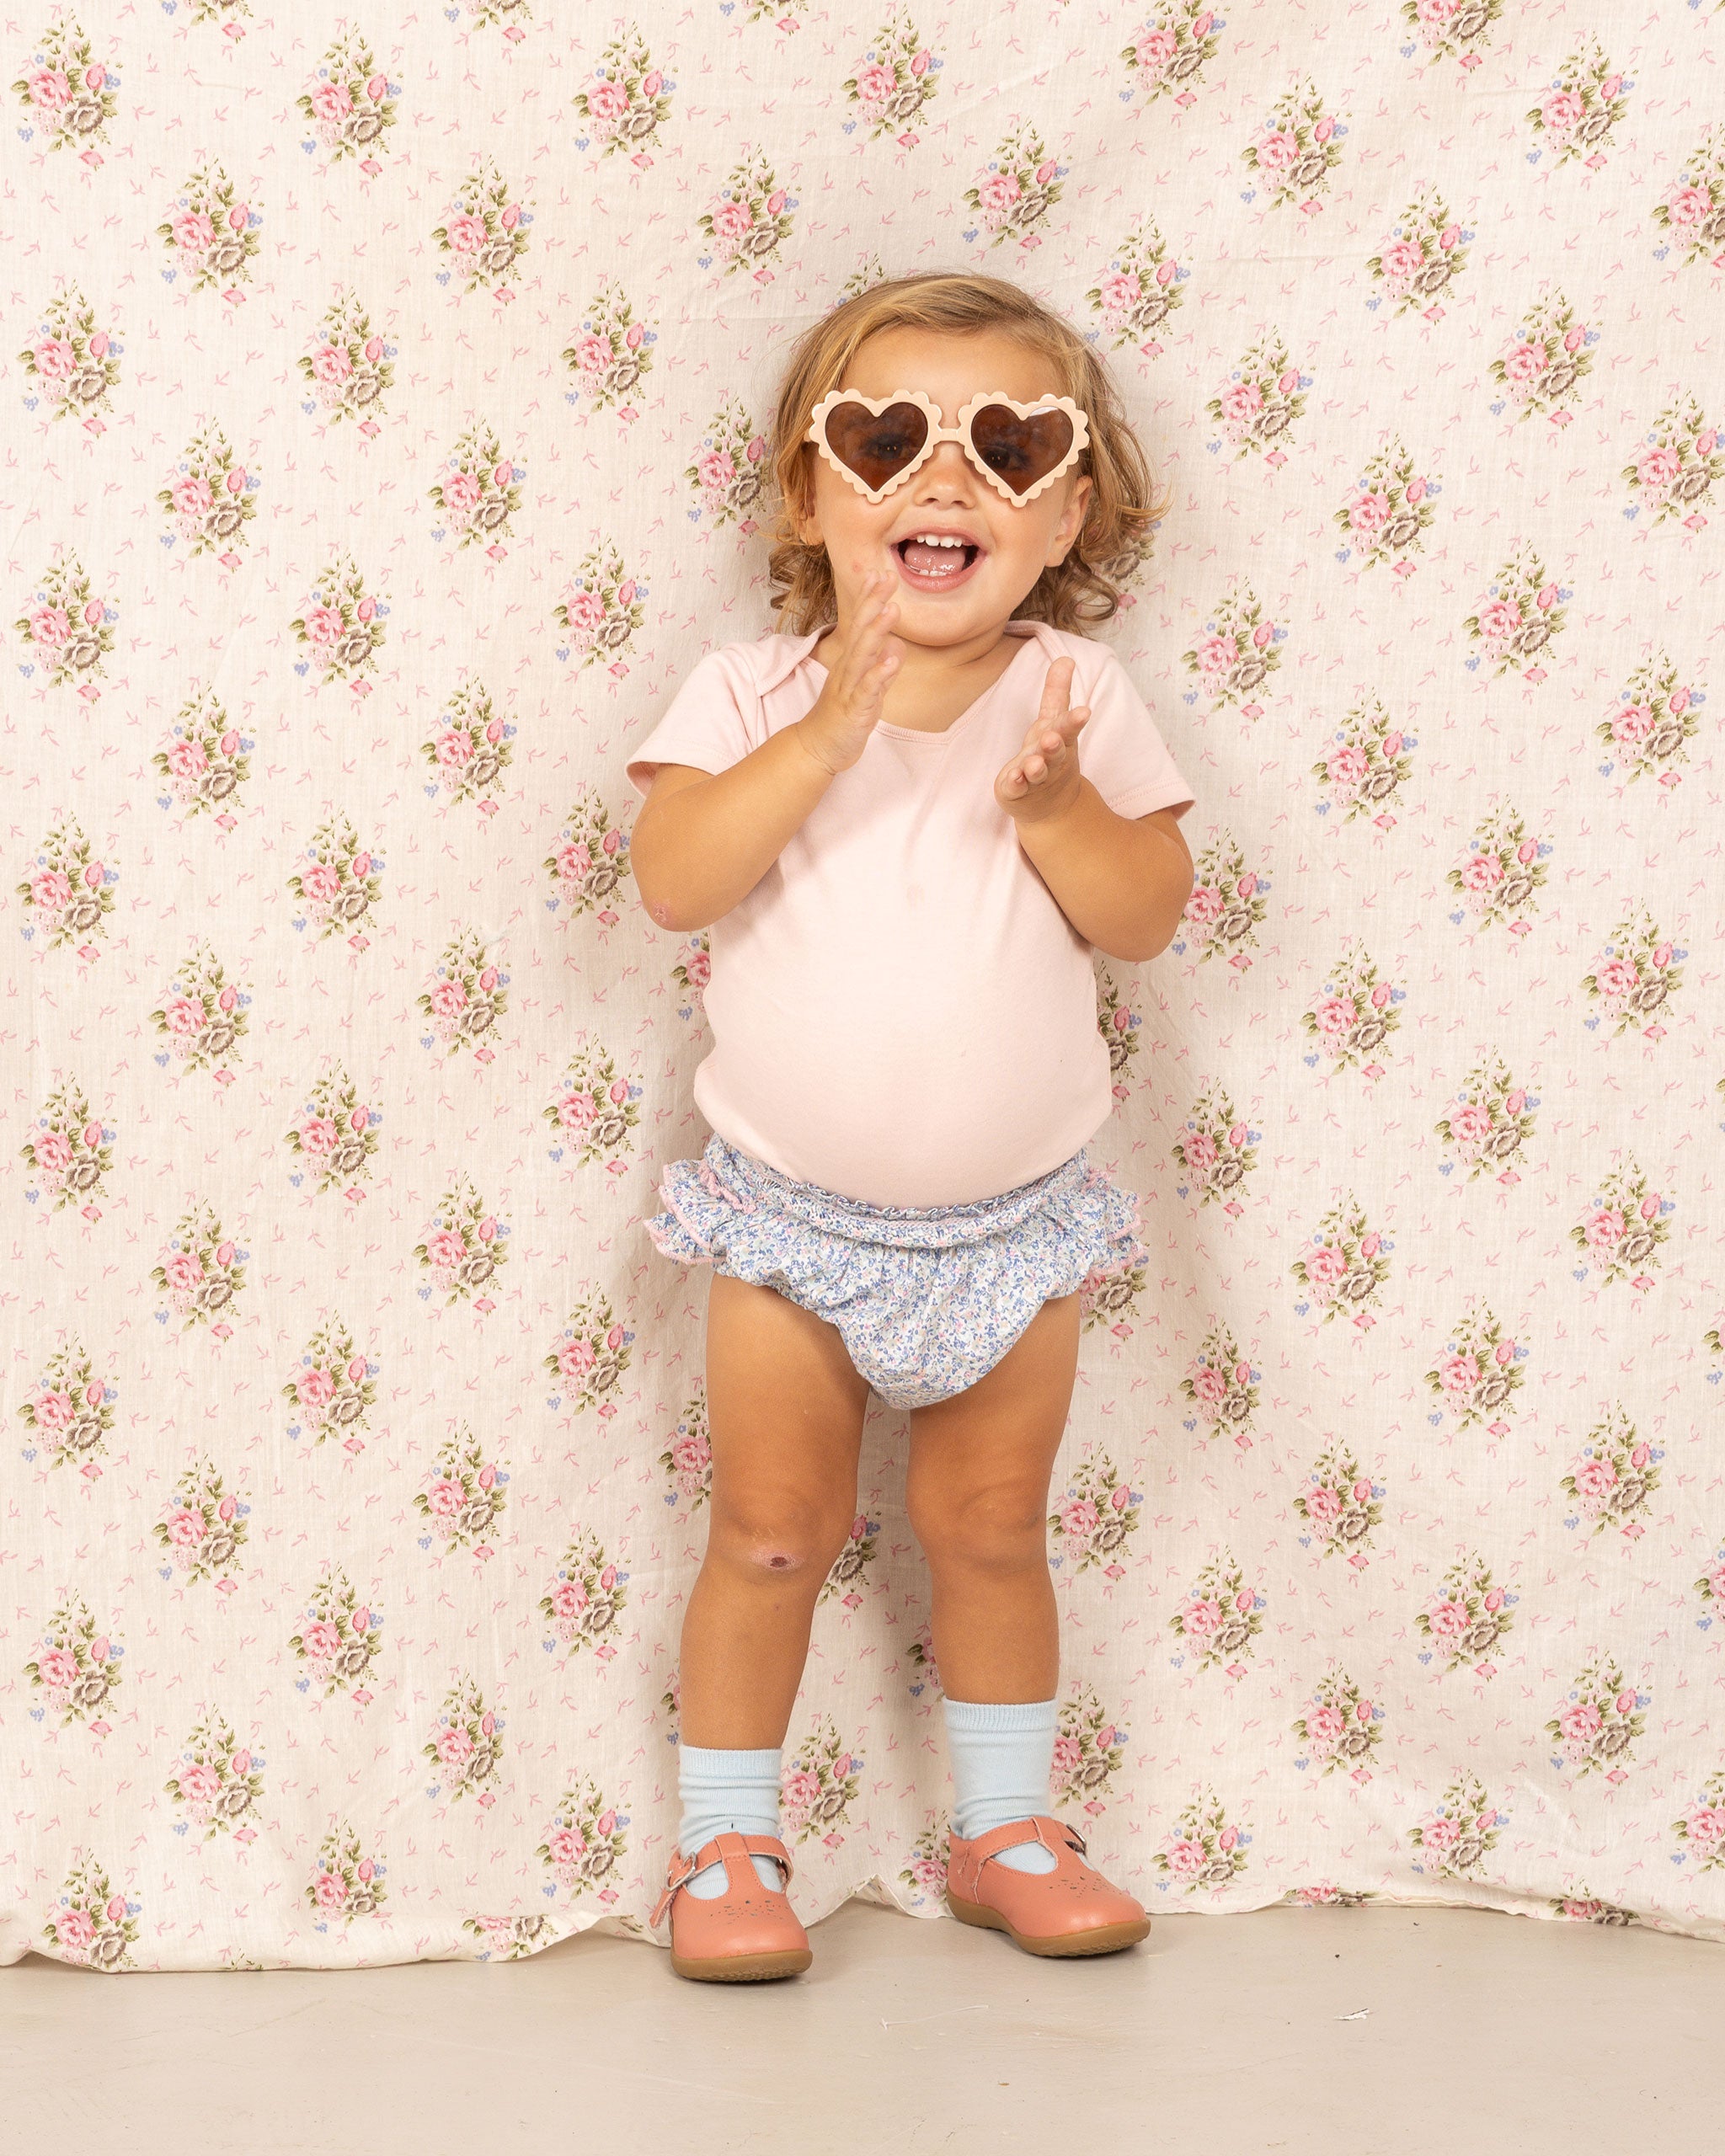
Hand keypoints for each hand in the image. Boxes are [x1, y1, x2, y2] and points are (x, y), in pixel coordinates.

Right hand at [795, 569, 900, 775]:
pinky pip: (867, 691)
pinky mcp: (853, 710)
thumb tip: (897, 647)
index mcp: (851, 663)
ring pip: (862, 656)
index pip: (861, 625)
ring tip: (892, 609)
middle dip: (873, 604)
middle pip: (860, 632)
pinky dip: (879, 676)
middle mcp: (847, 670)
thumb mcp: (866, 690)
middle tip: (887, 577)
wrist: (817, 749)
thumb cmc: (842, 717)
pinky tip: (892, 662)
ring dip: (876, 632)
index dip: (870, 600)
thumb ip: (882, 669)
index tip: (880, 573)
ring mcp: (848, 689)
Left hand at [995, 654, 1088, 822]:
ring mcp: (1035, 778)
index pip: (1068, 727)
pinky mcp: (1017, 791)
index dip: (1074, 720)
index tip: (1084, 711)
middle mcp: (1051, 759)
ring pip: (1037, 772)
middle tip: (1052, 738)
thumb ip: (1058, 692)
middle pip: (1055, 751)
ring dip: (1035, 767)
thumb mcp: (1053, 720)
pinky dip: (1016, 783)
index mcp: (1060, 739)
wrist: (1050, 804)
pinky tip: (1012, 778)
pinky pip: (1017, 788)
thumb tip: (1066, 657)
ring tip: (1033, 762)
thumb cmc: (1051, 753)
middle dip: (1054, 745)